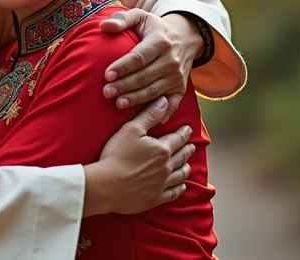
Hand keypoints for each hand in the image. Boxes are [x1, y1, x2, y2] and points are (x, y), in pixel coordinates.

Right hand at [83, 97, 194, 215]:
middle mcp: (166, 167)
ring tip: (187, 164)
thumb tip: (164, 101)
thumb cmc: (116, 155)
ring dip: (185, 168)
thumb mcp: (131, 129)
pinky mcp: (155, 198)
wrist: (107, 185)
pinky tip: (181, 186)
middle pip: (181, 156)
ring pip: (180, 175)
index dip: (184, 132)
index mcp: (162, 149)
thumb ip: (149, 115)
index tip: (188, 129)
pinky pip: (173, 193)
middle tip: (191, 145)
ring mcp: (162, 184)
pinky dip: (179, 188)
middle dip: (187, 149)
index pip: (177, 138)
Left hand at [100, 10, 202, 119]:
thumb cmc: (155, 28)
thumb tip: (103, 26)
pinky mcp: (180, 88)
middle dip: (125, 85)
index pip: (139, 57)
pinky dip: (160, 112)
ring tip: (118, 103)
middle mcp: (171, 60)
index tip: (107, 74)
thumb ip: (122, 19)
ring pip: (154, 91)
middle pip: (145, 76)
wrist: (186, 37)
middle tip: (106, 92)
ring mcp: (177, 77)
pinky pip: (171, 103)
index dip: (123, 67)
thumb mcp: (141, 16)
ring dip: (136, 99)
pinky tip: (145, 118)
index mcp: (160, 41)